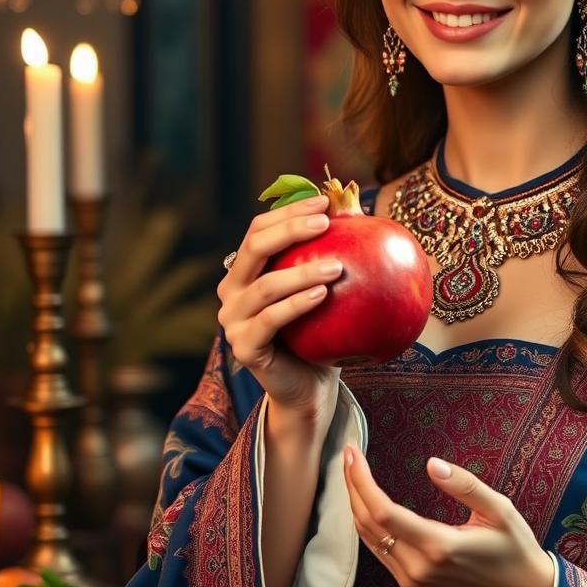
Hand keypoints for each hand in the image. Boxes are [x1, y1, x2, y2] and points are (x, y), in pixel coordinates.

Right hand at [217, 194, 343, 431]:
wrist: (310, 385)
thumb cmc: (319, 331)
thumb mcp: (326, 287)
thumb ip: (333, 247)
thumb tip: (355, 200)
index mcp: (245, 270)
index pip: (259, 228)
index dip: (289, 211)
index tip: (326, 202)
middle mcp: (231, 291)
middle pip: (254, 247)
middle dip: (290, 229)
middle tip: (326, 223)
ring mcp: (233, 321)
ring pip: (265, 285)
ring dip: (302, 271)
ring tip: (337, 266)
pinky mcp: (244, 347)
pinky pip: (271, 320)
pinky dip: (297, 304)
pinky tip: (323, 294)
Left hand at [342, 443, 554, 586]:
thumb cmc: (513, 547)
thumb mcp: (499, 509)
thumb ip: (464, 485)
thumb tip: (431, 464)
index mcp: (439, 546)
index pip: (384, 512)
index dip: (362, 481)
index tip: (354, 453)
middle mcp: (419, 567)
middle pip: (368, 523)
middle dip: (353, 485)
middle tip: (348, 453)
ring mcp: (412, 578)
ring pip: (368, 538)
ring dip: (355, 502)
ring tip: (352, 469)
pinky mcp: (410, 581)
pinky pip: (377, 548)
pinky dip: (365, 520)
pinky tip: (364, 498)